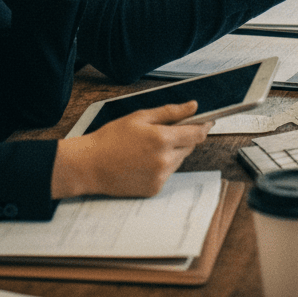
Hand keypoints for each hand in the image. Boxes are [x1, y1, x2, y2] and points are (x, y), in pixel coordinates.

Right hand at [51, 102, 212, 198]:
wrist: (90, 165)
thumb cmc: (111, 139)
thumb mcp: (140, 117)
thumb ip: (170, 112)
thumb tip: (192, 106)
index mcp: (162, 139)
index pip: (197, 133)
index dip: (204, 126)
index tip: (207, 121)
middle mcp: (165, 161)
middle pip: (189, 147)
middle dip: (182, 138)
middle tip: (163, 132)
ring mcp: (160, 177)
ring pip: (179, 160)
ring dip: (172, 152)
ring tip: (147, 147)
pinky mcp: (154, 189)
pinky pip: (167, 173)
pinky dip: (162, 166)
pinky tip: (143, 161)